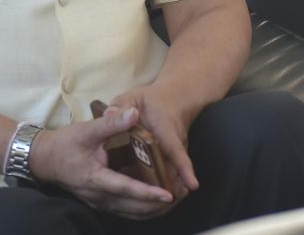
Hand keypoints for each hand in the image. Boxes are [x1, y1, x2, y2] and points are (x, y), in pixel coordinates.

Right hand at [28, 106, 175, 218]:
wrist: (44, 159)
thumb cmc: (65, 144)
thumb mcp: (87, 130)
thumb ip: (111, 122)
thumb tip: (133, 112)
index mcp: (96, 180)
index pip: (126, 190)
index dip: (148, 193)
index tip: (168, 195)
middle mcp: (100, 197)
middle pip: (134, 209)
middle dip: (158, 205)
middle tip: (181, 194)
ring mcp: (101, 202)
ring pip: (132, 213)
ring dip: (153, 209)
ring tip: (176, 197)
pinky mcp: (102, 201)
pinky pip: (127, 209)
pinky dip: (144, 206)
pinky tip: (158, 196)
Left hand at [109, 83, 200, 200]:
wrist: (174, 98)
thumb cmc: (150, 100)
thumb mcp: (133, 97)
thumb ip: (121, 105)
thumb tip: (111, 113)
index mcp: (166, 129)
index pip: (175, 149)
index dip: (184, 167)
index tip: (192, 184)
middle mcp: (176, 143)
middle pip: (175, 170)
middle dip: (174, 188)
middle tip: (166, 204)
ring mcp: (177, 152)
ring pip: (173, 175)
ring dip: (168, 190)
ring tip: (158, 206)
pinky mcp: (172, 159)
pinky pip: (169, 175)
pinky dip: (162, 187)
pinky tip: (149, 200)